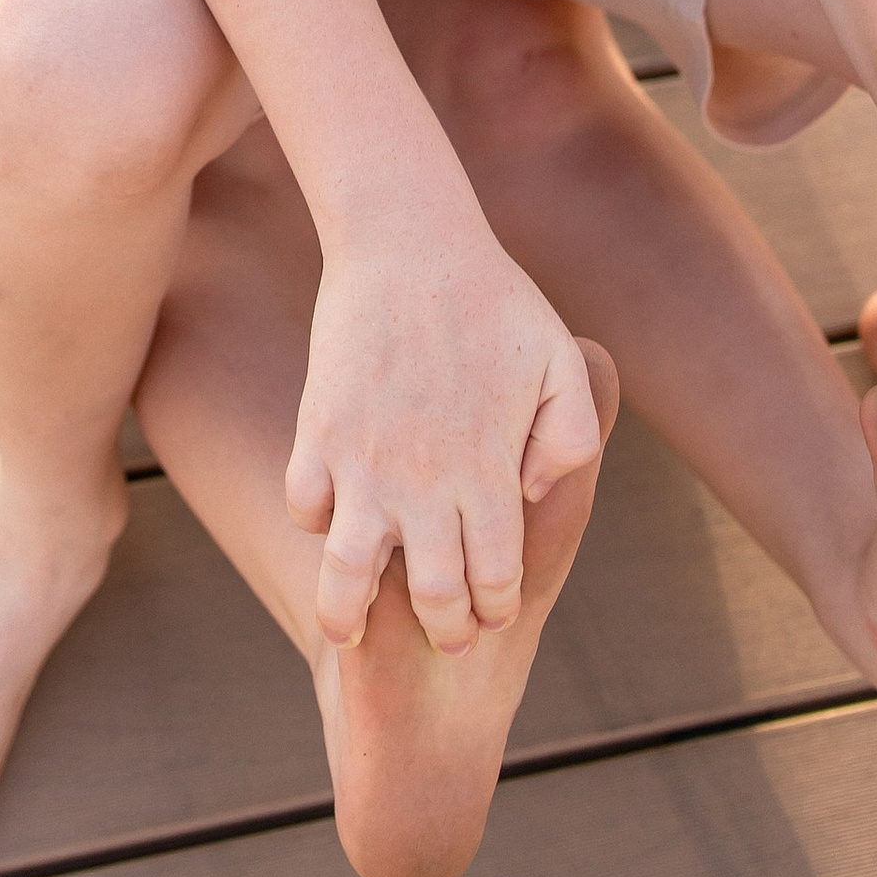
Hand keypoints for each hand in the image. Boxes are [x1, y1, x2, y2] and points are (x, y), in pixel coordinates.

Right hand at [287, 222, 602, 653]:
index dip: (495, 606)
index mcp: (490, 473)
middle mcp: (426, 483)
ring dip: (345, 613)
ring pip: (346, 575)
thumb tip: (530, 497)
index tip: (491, 610)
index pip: (496, 577)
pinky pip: (305, 507)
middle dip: (444, 628)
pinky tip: (331, 519)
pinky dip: (314, 523)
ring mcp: (365, 462)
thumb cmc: (495, 301)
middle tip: (445, 632)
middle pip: (433, 594)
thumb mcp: (564, 366)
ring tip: (345, 628)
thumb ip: (571, 440)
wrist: (410, 243)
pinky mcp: (318, 433)